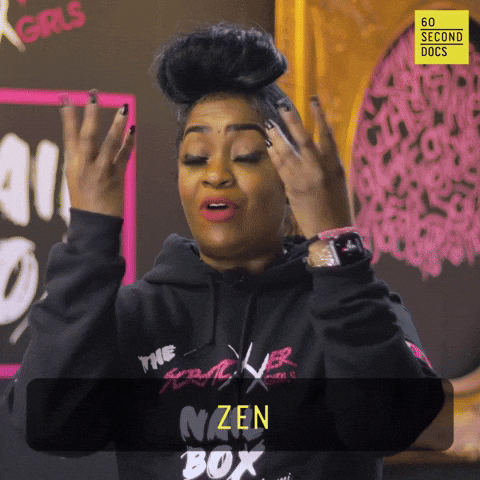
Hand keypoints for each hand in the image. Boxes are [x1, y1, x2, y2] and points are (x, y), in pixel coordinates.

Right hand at [60, 89, 134, 217]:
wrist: (94, 225)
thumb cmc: (86, 202)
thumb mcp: (75, 179)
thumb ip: (81, 161)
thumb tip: (84, 143)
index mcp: (72, 165)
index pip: (69, 136)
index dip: (68, 117)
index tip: (67, 99)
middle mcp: (85, 166)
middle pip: (87, 136)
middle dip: (90, 115)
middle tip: (92, 96)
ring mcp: (101, 172)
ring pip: (109, 144)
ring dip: (116, 125)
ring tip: (123, 109)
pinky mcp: (116, 178)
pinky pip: (124, 156)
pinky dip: (129, 143)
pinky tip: (133, 130)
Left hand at [265, 96, 352, 237]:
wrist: (331, 230)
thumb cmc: (338, 206)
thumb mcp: (338, 181)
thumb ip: (326, 163)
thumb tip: (314, 149)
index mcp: (335, 164)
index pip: (327, 134)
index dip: (319, 116)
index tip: (312, 101)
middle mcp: (319, 168)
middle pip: (303, 138)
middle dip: (292, 121)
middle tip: (282, 107)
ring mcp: (304, 177)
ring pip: (288, 151)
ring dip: (277, 136)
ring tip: (270, 124)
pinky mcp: (292, 188)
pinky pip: (280, 167)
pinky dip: (274, 154)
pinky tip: (269, 146)